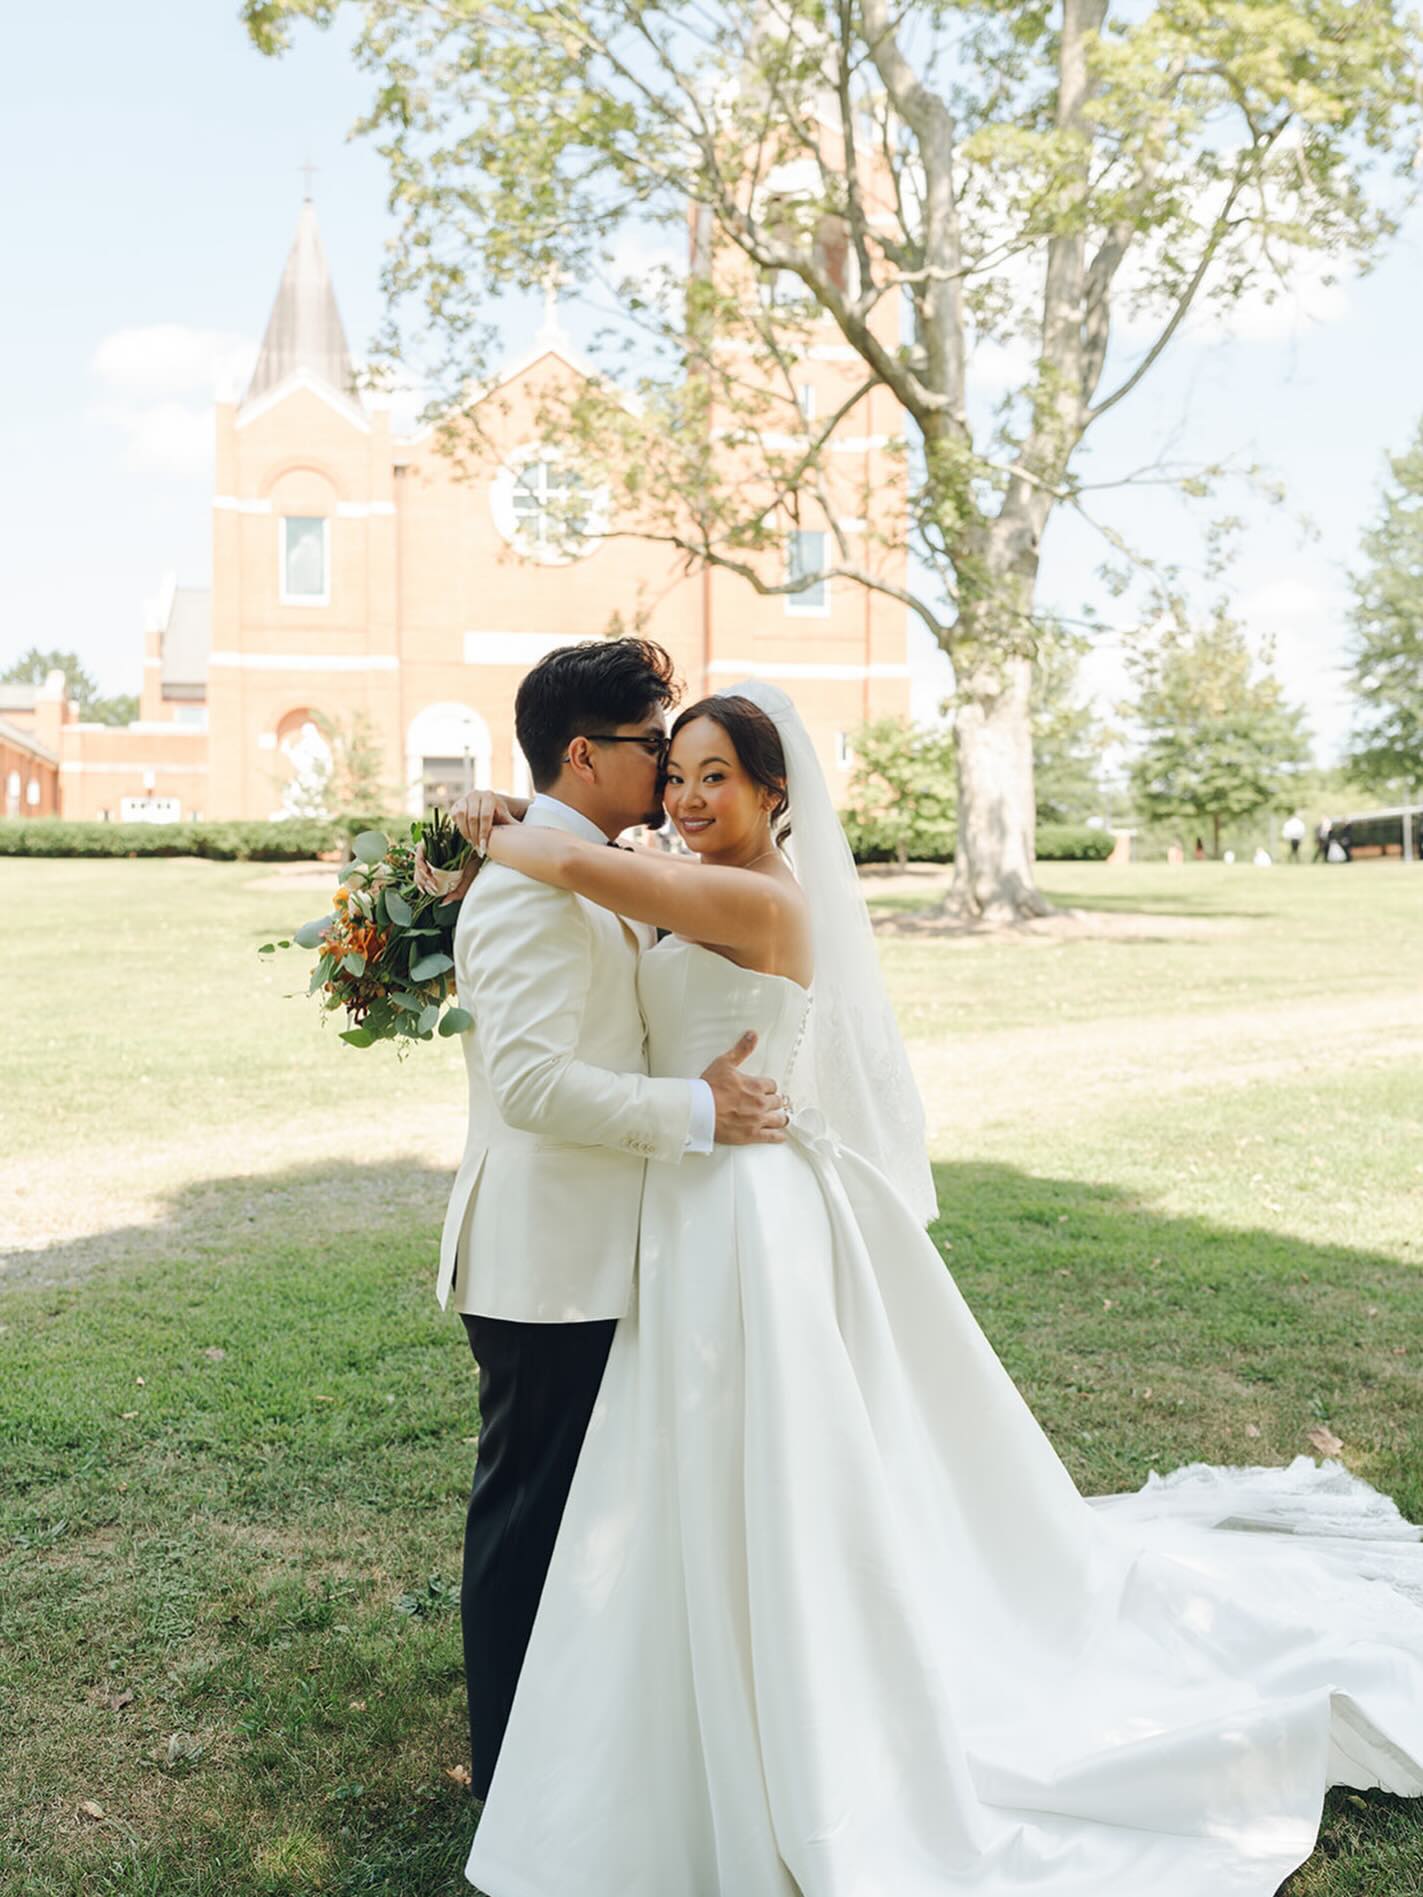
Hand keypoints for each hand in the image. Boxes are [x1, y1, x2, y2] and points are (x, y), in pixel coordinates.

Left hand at [414, 840, 480, 904]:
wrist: (483, 849)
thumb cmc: (475, 863)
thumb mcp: (466, 882)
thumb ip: (456, 894)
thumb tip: (442, 903)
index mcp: (438, 867)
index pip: (422, 877)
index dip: (422, 885)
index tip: (428, 891)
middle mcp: (433, 857)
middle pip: (418, 871)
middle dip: (422, 882)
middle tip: (432, 887)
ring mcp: (432, 848)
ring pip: (417, 862)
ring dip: (421, 874)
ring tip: (431, 880)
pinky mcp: (432, 840)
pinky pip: (419, 851)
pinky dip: (420, 862)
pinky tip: (427, 870)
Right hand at [449, 789, 527, 854]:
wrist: (486, 806)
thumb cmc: (499, 815)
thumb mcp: (506, 819)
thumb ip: (514, 826)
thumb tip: (530, 835)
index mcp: (490, 796)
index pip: (485, 816)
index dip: (484, 833)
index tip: (484, 847)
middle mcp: (476, 794)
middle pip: (473, 817)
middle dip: (475, 835)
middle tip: (478, 849)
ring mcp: (465, 797)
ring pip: (462, 817)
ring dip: (467, 833)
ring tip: (473, 844)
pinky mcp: (456, 803)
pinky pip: (455, 817)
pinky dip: (461, 828)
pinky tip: (468, 837)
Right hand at [700, 1031, 788, 1145]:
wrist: (698, 1110)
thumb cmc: (709, 1087)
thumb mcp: (725, 1063)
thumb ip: (741, 1049)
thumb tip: (752, 1035)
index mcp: (755, 1086)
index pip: (772, 1086)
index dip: (769, 1087)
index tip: (766, 1089)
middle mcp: (760, 1103)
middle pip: (777, 1102)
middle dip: (775, 1101)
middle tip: (773, 1103)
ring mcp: (757, 1120)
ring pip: (779, 1119)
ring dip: (780, 1118)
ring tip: (781, 1118)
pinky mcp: (751, 1135)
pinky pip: (771, 1136)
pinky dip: (778, 1136)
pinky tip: (780, 1136)